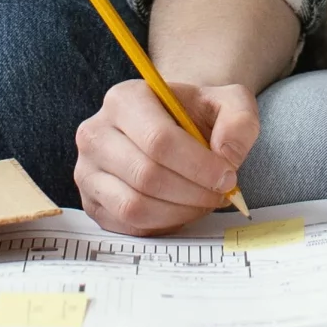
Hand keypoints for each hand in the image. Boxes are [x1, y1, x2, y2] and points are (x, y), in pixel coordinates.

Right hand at [74, 79, 258, 235]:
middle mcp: (96, 133)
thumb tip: (227, 155)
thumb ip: (239, 120)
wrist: (170, 129)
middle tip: (219, 194)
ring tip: (202, 201)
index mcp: (124, 99)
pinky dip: (162, 225)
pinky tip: (180, 209)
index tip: (228, 176)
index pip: (158, 140)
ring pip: (135, 206)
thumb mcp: (227, 103)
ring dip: (180, 212)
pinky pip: (128, 226)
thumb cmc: (194, 116)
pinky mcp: (92, 202)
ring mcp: (88, 170)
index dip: (198, 166)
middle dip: (193, 192)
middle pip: (146, 176)